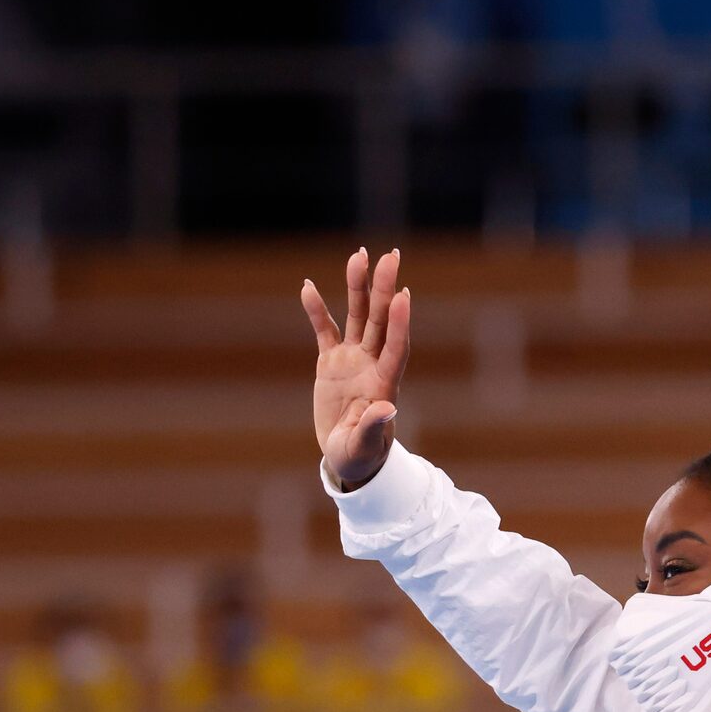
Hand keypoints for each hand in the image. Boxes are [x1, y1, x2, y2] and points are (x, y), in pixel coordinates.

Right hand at [300, 248, 410, 483]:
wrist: (347, 456)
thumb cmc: (361, 455)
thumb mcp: (363, 447)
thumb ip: (373, 427)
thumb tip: (388, 409)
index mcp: (383, 384)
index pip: (395, 347)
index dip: (400, 323)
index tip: (403, 295)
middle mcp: (371, 364)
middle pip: (380, 320)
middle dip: (384, 289)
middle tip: (391, 257)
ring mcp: (352, 359)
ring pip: (356, 316)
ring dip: (357, 287)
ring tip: (358, 256)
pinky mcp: (331, 362)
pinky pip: (324, 330)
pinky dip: (316, 310)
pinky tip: (307, 286)